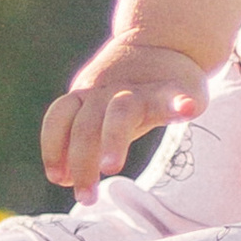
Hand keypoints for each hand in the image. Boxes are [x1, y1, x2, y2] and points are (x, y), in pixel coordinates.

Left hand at [41, 38, 212, 200]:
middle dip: (82, 162)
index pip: (59, 117)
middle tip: (86, 197)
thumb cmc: (125, 94)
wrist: (164, 42)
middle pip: (86, 125)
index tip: (59, 178)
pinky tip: (187, 110)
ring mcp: (140, 90)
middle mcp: (107, 92)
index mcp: (85, 96)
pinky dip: (179, 104)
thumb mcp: (98, 113)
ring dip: (113, 140)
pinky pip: (174, 98)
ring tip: (111, 167)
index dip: (53, 147)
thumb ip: (80, 143)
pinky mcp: (174, 91)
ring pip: (120, 112)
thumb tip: (62, 178)